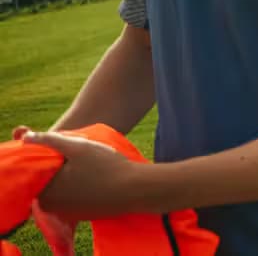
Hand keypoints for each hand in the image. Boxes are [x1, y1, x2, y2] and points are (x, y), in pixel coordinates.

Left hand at [18, 129, 148, 219]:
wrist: (136, 190)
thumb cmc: (106, 166)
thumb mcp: (77, 147)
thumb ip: (50, 140)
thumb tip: (26, 137)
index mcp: (46, 193)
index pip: (37, 173)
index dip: (49, 159)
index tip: (64, 150)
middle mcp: (53, 208)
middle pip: (48, 183)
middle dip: (58, 169)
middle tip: (77, 156)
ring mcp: (69, 213)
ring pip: (62, 191)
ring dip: (69, 178)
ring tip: (88, 165)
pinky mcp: (84, 215)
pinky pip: (74, 199)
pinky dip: (80, 188)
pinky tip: (96, 177)